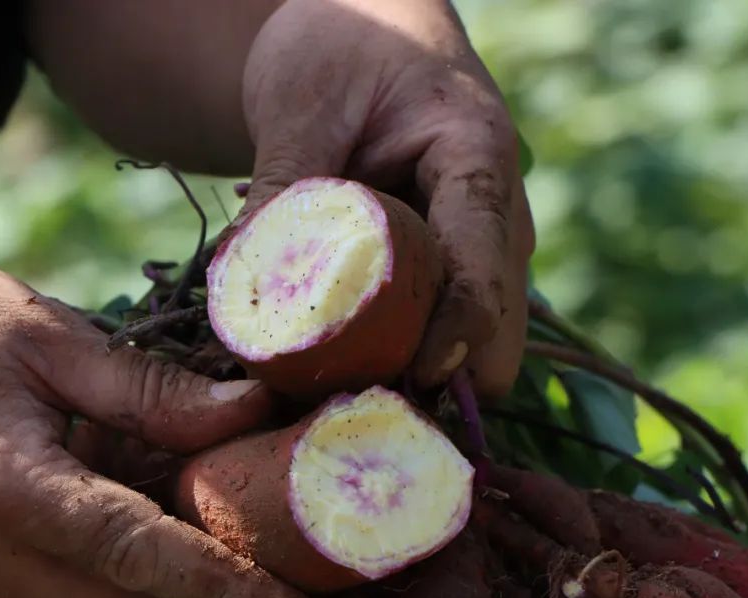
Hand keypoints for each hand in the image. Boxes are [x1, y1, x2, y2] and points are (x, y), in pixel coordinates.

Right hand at [0, 237, 316, 597]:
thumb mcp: (44, 334)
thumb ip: (149, 390)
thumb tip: (246, 414)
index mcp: (1, 489)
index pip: (141, 559)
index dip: (230, 590)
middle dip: (192, 581)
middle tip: (215, 501)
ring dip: (142, 574)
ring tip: (146, 483)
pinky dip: (93, 569)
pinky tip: (92, 492)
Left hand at [241, 0, 534, 396]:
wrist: (362, 26)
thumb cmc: (340, 43)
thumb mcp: (300, 101)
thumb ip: (286, 186)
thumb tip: (250, 282)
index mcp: (476, 158)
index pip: (486, 262)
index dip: (463, 330)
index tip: (419, 378)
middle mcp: (496, 214)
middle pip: (497, 325)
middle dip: (443, 375)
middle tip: (362, 409)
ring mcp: (475, 248)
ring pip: (471, 340)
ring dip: (416, 375)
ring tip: (339, 398)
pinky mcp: (444, 270)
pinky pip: (433, 330)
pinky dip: (395, 358)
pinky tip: (337, 373)